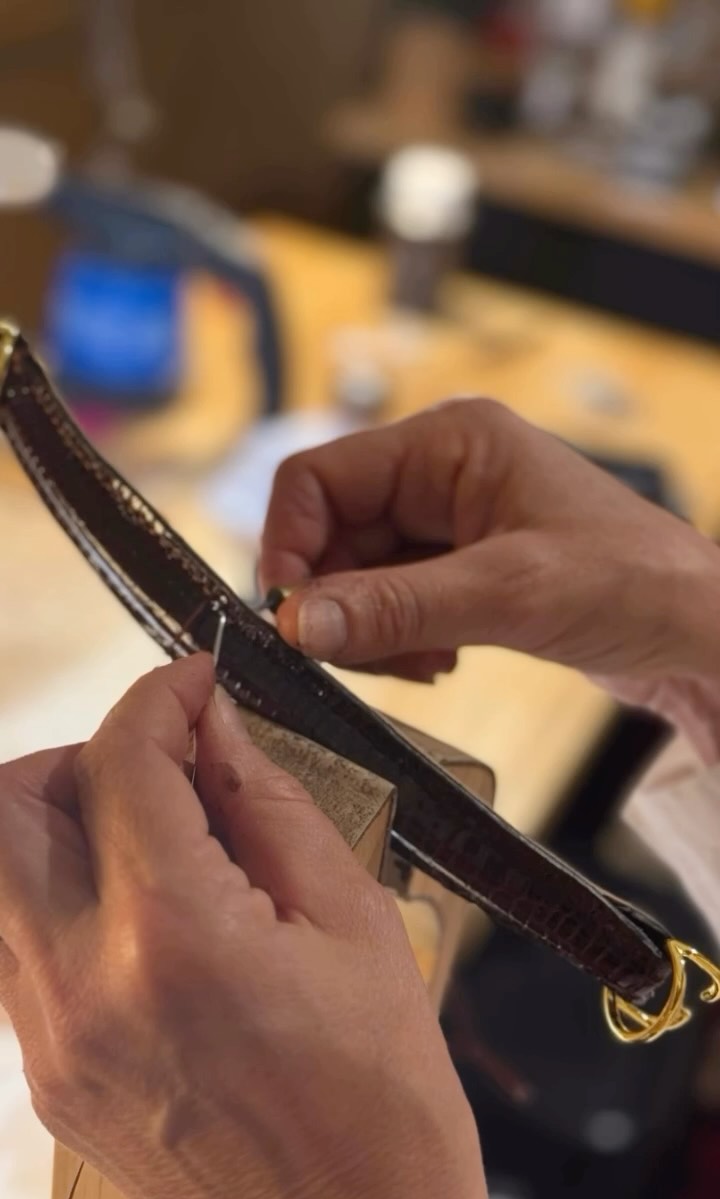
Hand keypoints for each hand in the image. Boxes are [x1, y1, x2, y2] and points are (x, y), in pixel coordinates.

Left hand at [0, 656, 499, 1198]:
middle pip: (9, 807)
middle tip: (162, 760)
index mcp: (176, 937)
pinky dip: (65, 893)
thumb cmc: (380, 1100)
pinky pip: (17, 944)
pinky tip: (148, 908)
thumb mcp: (353, 920)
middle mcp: (84, 986)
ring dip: (64, 821)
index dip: (163, 698)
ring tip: (156, 833)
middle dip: (85, 752)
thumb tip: (216, 727)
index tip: (197, 684)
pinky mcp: (47, 1074)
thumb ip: (269, 803)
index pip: (123, 761)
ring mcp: (51, 1040)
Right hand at [260, 398, 719, 707]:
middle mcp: (442, 473)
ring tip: (423, 660)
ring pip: (360, 575)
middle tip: (361, 656)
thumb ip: (396, 607)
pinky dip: (400, 639)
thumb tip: (299, 621)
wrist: (701, 628)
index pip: (319, 479)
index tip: (291, 618)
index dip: (290, 548)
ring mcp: (453, 523)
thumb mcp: (509, 593)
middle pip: (333, 533)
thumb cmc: (634, 581)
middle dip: (338, 601)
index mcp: (449, 442)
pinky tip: (442, 661)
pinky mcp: (465, 568)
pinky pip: (395, 602)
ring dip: (371, 627)